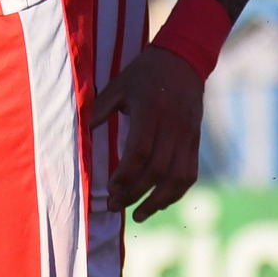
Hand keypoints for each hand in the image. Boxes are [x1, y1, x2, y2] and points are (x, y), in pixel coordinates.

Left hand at [90, 44, 204, 220]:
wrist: (182, 61)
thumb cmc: (143, 73)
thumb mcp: (118, 85)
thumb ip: (100, 109)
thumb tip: (81, 131)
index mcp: (150, 112)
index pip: (139, 151)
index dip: (125, 174)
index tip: (110, 188)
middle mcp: (172, 127)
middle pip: (157, 169)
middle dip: (136, 193)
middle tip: (115, 206)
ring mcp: (187, 137)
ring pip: (177, 178)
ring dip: (158, 201)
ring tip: (138, 215)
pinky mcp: (195, 142)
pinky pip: (189, 174)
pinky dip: (176, 192)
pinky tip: (160, 203)